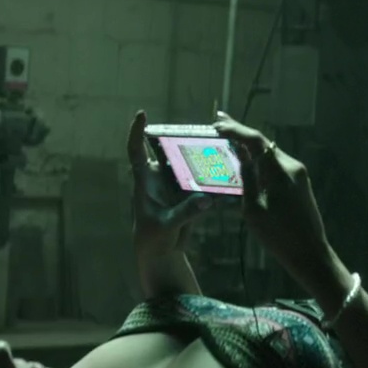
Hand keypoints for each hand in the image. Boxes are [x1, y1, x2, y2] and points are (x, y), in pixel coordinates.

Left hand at [126, 111, 216, 258]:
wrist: (162, 254)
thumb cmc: (153, 238)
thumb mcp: (166, 225)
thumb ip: (185, 212)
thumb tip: (206, 199)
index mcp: (145, 181)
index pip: (136, 150)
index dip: (137, 132)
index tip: (142, 114)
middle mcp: (160, 178)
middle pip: (170, 150)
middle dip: (184, 139)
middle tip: (206, 130)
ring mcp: (176, 185)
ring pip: (190, 165)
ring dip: (204, 158)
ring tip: (223, 148)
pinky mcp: (190, 195)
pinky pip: (204, 184)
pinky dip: (215, 182)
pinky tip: (231, 176)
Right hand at [211, 112, 343, 297]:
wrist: (309, 253)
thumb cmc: (278, 235)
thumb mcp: (253, 209)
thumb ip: (247, 179)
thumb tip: (242, 156)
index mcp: (280, 171)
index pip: (256, 141)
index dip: (236, 129)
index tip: (218, 123)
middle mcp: (291, 166)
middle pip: (264, 144)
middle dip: (241, 134)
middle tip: (219, 125)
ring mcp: (298, 174)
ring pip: (270, 154)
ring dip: (251, 147)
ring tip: (228, 141)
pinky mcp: (300, 183)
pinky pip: (276, 165)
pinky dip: (260, 160)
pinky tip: (247, 161)